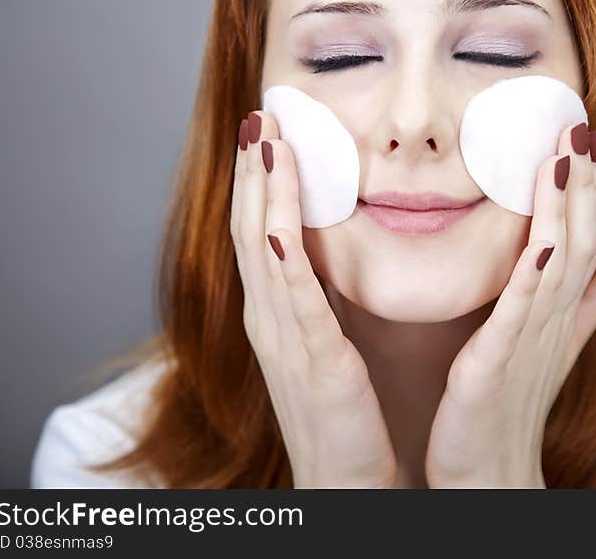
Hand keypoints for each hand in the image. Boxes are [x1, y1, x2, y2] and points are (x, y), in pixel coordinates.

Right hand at [230, 112, 396, 487]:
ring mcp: (283, 339)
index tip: (269, 132)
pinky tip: (280, 221)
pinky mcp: (311, 362)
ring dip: (263, 194)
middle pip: (251, 228)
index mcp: (276, 313)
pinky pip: (294, 299)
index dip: (262, 181)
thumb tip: (331, 252)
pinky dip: (283, 254)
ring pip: (263, 251)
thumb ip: (323, 298)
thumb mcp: (328, 342)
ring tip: (266, 140)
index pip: (260, 232)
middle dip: (255, 171)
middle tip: (259, 116)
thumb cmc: (342, 412)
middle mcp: (269, 318)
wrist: (345, 479)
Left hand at [425, 124, 595, 487]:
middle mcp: (556, 316)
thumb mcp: (557, 341)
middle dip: (585, 181)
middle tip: (583, 125)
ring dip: (565, 208)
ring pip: (560, 262)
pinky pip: (522, 310)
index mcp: (562, 308)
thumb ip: (591, 298)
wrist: (489, 469)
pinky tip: (541, 237)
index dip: (591, 186)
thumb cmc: (514, 403)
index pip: (586, 234)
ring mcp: (533, 338)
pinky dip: (534, 273)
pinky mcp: (500, 360)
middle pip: (580, 237)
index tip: (587, 134)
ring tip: (566, 155)